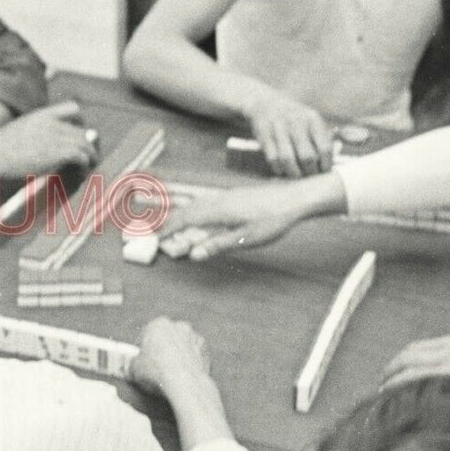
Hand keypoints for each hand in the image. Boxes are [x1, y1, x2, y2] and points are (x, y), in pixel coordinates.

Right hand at [0, 100, 97, 181]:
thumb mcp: (16, 134)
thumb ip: (33, 136)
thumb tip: (39, 151)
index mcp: (40, 115)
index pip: (72, 108)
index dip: (80, 122)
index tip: (79, 134)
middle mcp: (52, 122)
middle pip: (82, 130)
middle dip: (87, 144)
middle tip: (87, 157)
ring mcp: (56, 136)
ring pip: (86, 144)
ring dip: (89, 157)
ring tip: (86, 168)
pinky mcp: (60, 152)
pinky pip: (82, 156)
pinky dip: (84, 165)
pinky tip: (80, 173)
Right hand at [130, 317, 211, 396]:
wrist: (184, 383)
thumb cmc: (157, 373)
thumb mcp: (133, 370)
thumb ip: (130, 364)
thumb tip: (128, 367)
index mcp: (158, 324)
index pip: (145, 334)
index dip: (141, 349)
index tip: (141, 360)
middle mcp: (177, 325)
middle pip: (165, 337)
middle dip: (161, 348)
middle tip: (156, 366)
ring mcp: (193, 336)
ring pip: (181, 344)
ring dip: (177, 354)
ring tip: (171, 372)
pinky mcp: (205, 349)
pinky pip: (194, 354)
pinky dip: (190, 361)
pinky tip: (184, 373)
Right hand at [157, 174, 343, 259]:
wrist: (294, 199)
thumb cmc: (272, 220)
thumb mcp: (246, 238)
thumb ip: (218, 245)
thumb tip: (193, 254)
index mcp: (218, 210)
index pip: (185, 219)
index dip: (168, 229)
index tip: (155, 237)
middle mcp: (218, 200)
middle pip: (187, 209)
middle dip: (169, 220)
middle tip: (155, 231)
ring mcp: (226, 196)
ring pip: (196, 204)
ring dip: (181, 214)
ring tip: (171, 224)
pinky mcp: (234, 196)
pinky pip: (206, 202)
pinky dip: (194, 210)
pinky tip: (199, 215)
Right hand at [243, 88, 335, 176]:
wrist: (266, 104)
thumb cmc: (297, 119)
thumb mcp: (312, 122)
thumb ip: (325, 140)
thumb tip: (332, 166)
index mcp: (312, 119)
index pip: (324, 148)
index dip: (326, 164)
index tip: (324, 171)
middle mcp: (296, 121)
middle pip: (307, 157)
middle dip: (310, 172)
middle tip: (310, 175)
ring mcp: (278, 127)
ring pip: (288, 160)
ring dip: (294, 173)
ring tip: (297, 175)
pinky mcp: (264, 134)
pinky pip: (273, 159)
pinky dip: (279, 168)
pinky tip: (283, 168)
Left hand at [381, 335, 449, 409]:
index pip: (421, 346)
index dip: (404, 357)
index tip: (392, 370)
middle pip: (412, 350)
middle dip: (394, 364)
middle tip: (382, 379)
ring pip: (413, 360)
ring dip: (394, 372)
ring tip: (383, 386)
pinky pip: (423, 372)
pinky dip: (405, 379)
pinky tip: (396, 387)